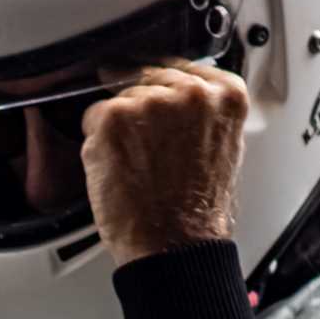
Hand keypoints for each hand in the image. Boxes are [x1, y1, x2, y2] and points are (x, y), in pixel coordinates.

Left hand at [80, 61, 247, 266]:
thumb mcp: (222, 150)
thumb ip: (203, 115)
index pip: (184, 69)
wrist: (176, 249)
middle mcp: (191, 91)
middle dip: (142, 111)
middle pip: (149, 79)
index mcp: (227, 95)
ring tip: (139, 168)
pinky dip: (98, 144)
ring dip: (120, 129)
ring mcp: (150, 102)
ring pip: (120, 98)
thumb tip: (177, 98)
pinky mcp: (113, 118)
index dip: (165, 90)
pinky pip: (93, 118)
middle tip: (149, 153)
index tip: (160, 104)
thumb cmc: (198, 215)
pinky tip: (120, 171)